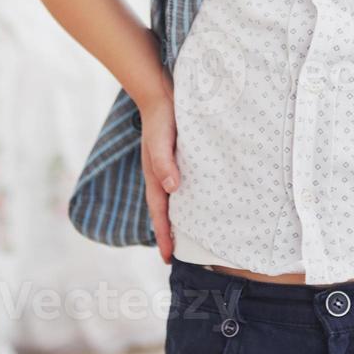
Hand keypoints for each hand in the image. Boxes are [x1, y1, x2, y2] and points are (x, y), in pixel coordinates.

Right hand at [139, 87, 180, 263]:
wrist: (161, 94)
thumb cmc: (160, 118)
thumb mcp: (160, 140)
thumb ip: (164, 163)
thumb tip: (172, 189)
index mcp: (154, 177)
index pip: (159, 213)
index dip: (164, 236)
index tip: (168, 259)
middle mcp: (161, 176)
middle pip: (165, 211)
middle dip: (170, 234)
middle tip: (180, 256)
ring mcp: (169, 168)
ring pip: (173, 200)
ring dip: (179, 218)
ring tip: (190, 236)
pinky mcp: (179, 159)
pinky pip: (182, 185)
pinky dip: (188, 198)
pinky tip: (199, 200)